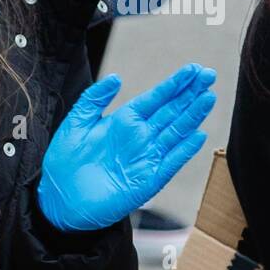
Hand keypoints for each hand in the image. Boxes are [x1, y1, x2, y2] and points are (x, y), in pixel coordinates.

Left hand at [38, 64, 215, 230]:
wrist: (59, 200)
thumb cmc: (64, 163)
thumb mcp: (76, 122)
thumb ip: (95, 98)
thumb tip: (117, 77)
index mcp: (124, 121)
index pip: (156, 98)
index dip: (175, 84)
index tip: (193, 69)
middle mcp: (140, 137)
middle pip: (172, 111)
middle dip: (191, 94)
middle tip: (209, 75)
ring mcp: (146, 158)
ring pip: (175, 133)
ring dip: (193, 116)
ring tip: (208, 98)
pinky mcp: (148, 180)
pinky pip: (171, 163)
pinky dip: (184, 150)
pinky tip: (198, 135)